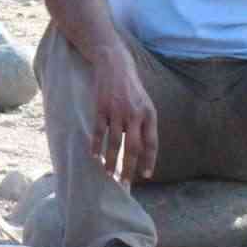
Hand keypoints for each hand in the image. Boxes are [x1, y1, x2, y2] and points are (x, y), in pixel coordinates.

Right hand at [90, 46, 157, 185]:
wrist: (114, 63)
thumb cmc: (131, 87)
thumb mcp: (145, 103)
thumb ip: (144, 124)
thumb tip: (142, 150)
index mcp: (149, 113)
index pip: (151, 142)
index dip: (149, 160)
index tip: (146, 175)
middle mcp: (135, 114)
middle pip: (133, 147)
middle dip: (129, 167)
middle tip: (125, 183)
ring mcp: (117, 111)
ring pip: (114, 142)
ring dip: (111, 161)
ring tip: (109, 174)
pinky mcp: (101, 107)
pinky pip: (99, 131)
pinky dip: (96, 146)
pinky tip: (94, 156)